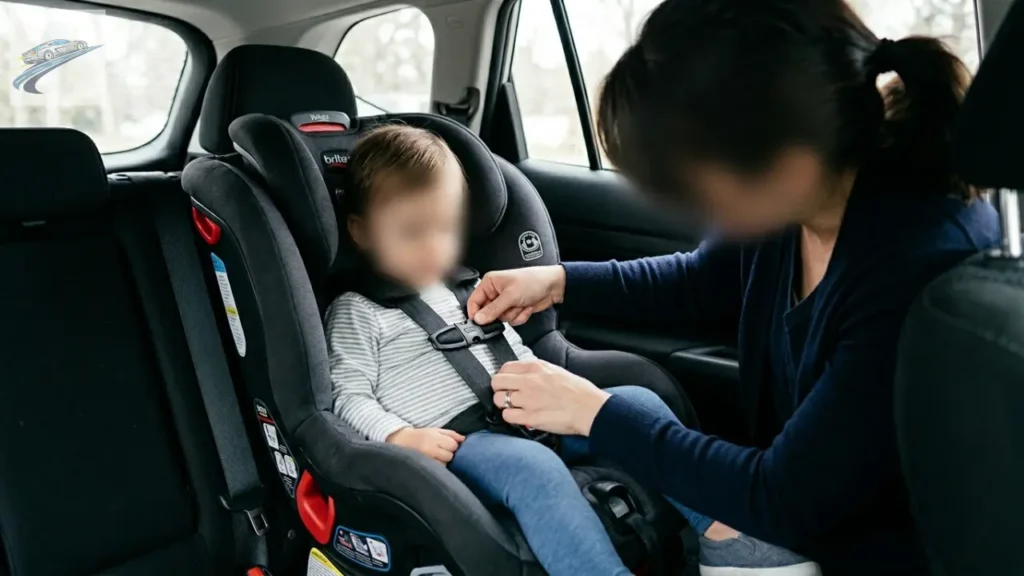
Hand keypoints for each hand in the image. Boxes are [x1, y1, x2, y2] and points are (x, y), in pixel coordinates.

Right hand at [386, 427, 464, 463]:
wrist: (398, 441)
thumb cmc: (420, 435)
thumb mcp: (435, 430)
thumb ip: (451, 434)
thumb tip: (464, 439)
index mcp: (433, 437)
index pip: (453, 445)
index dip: (452, 446)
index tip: (447, 445)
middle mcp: (430, 449)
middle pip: (450, 455)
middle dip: (448, 454)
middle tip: (440, 452)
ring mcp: (426, 460)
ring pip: (444, 465)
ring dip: (443, 462)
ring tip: (435, 458)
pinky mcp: (423, 467)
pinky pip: (437, 470)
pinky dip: (437, 468)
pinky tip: (432, 464)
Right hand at [468, 266, 565, 325]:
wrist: (553, 286)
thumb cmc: (533, 281)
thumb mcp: (510, 296)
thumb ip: (493, 309)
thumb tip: (478, 319)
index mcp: (490, 283)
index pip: (474, 301)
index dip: (476, 313)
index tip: (481, 322)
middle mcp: (496, 292)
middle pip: (488, 313)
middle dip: (501, 313)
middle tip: (509, 308)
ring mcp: (506, 301)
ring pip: (500, 318)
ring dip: (512, 314)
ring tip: (520, 304)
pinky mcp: (514, 308)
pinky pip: (511, 320)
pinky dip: (520, 316)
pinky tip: (526, 307)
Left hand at [491, 359, 610, 435]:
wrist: (589, 408)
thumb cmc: (578, 391)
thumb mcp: (556, 370)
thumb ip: (537, 372)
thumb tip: (524, 376)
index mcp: (536, 368)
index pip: (505, 368)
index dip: (503, 376)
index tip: (506, 382)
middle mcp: (529, 381)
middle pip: (496, 382)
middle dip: (498, 389)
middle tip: (505, 394)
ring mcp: (527, 399)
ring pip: (498, 399)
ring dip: (503, 404)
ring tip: (513, 407)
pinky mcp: (529, 417)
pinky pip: (507, 416)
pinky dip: (510, 417)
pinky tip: (519, 416)